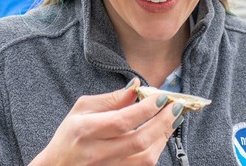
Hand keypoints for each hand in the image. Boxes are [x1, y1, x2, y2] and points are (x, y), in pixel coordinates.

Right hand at [29, 78, 183, 165]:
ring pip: (145, 157)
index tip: (161, 97)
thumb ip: (111, 99)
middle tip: (175, 107)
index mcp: (86, 130)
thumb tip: (136, 87)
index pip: (122, 120)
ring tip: (172, 119)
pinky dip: (156, 149)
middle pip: (138, 140)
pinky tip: (161, 135)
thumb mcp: (82, 109)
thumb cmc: (69, 135)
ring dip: (163, 136)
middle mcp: (98, 152)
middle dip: (162, 122)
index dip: (146, 109)